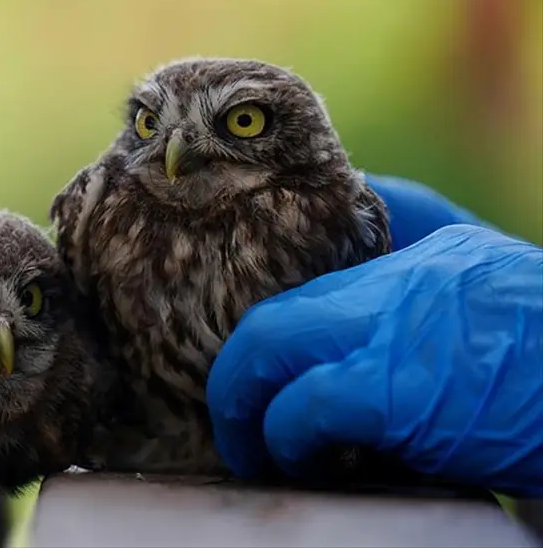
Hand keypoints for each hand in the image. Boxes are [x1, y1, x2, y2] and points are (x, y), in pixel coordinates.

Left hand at [208, 177, 541, 496]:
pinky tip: (305, 462)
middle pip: (270, 314)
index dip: (261, 329)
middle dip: (237, 372)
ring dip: (248, 409)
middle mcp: (392, 284)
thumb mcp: (487, 283)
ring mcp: (390, 333)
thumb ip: (422, 271)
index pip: (305, 277)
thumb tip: (366, 279)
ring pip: (265, 348)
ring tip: (257, 450)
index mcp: (415, 260)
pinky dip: (288, 438)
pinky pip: (305, 408)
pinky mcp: (396, 391)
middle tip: (235, 416)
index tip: (249, 369)